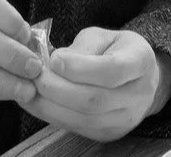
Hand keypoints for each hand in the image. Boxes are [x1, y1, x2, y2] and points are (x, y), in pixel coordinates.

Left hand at [21, 28, 170, 140]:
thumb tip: (55, 62)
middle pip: (93, 100)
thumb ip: (82, 47)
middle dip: (56, 88)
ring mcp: (123, 120)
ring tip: (29, 89)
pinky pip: (76, 127)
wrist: (141, 78)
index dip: (80, 67)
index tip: (54, 58)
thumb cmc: (118, 50)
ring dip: (49, 105)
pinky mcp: (108, 134)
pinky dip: (52, 115)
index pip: (112, 70)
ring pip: (82, 118)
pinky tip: (38, 102)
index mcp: (140, 62)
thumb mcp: (105, 36)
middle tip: (33, 75)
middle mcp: (137, 96)